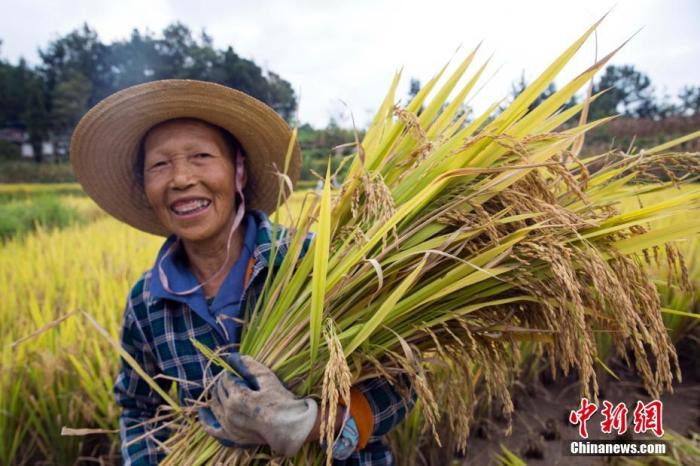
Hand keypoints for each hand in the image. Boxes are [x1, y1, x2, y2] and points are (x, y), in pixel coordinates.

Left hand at [198, 354, 317, 456]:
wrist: (289, 428)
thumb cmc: (281, 401)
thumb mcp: (267, 378)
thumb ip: (248, 366)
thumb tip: (232, 356)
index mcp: (237, 396)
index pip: (226, 378)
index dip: (231, 372)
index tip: (236, 370)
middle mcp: (229, 411)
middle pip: (218, 390)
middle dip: (223, 382)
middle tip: (231, 378)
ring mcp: (229, 425)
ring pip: (214, 406)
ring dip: (215, 395)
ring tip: (222, 389)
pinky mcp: (231, 436)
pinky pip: (212, 429)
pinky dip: (206, 420)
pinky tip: (203, 412)